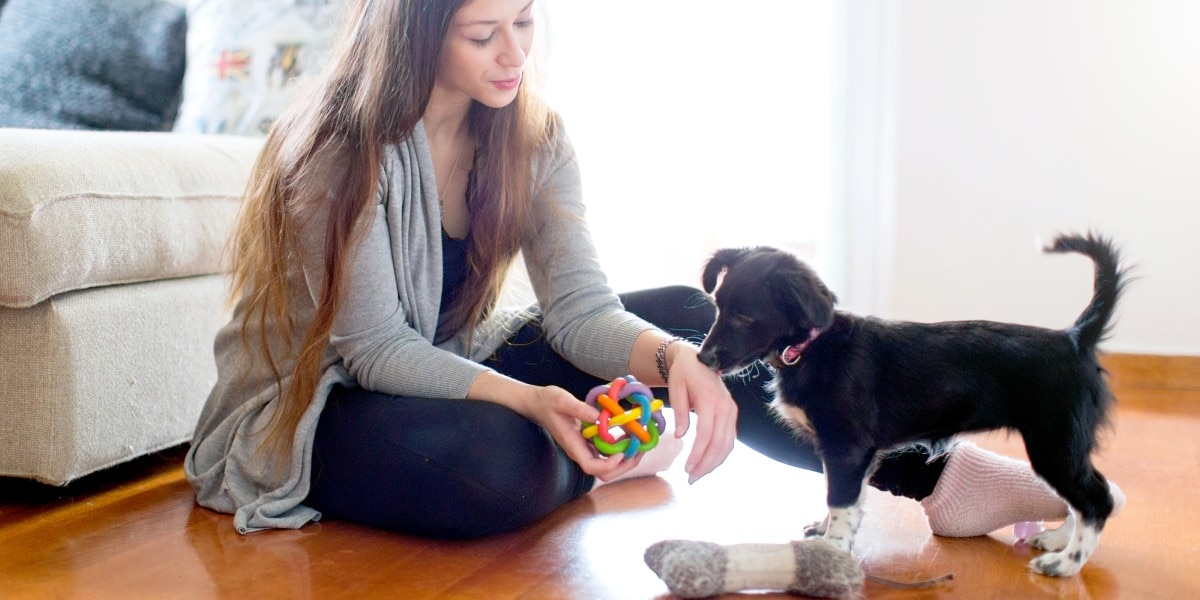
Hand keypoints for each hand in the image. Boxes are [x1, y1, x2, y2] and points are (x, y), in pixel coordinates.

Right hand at [519, 384, 645, 482]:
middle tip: (639, 449)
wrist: (537, 404)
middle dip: (623, 465)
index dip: (609, 465)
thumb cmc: (547, 402)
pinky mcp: (588, 443)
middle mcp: (580, 451)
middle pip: (603, 473)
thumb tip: (599, 416)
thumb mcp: (561, 400)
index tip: (622, 451)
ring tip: (639, 442)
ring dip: (625, 458)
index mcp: (573, 445)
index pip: (591, 467)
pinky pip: (607, 453)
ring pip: (608, 465)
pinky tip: (629, 433)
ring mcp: (585, 448)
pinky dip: (621, 448)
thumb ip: (579, 408)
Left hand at [666, 343, 737, 482]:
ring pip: (727, 444)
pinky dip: (720, 454)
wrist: (697, 359)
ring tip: (698, 475)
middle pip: (719, 443)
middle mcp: (726, 407)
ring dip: (714, 463)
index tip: (687, 468)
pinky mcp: (732, 414)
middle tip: (691, 479)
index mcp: (711, 400)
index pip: (706, 433)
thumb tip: (680, 436)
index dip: (698, 453)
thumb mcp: (676, 388)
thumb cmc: (684, 373)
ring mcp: (731, 411)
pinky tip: (707, 463)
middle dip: (706, 464)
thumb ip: (679, 413)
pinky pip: (729, 439)